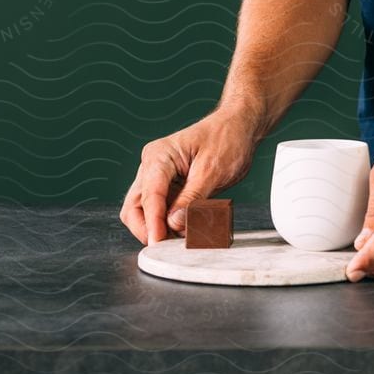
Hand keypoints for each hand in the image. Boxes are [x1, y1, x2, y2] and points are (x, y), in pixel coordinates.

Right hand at [119, 109, 257, 245]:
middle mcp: (152, 165)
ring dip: (157, 227)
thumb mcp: (212, 170)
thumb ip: (193, 198)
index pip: (149, 195)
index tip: (158, 241)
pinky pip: (160, 209)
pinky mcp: (168, 186)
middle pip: (134, 207)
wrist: (239, 126)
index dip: (152, 222)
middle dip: (148, 229)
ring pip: (143, 211)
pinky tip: (184, 230)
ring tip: (179, 238)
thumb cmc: (227, 138)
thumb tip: (174, 223)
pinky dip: (167, 223)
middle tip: (168, 246)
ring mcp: (158, 176)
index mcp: (159, 156)